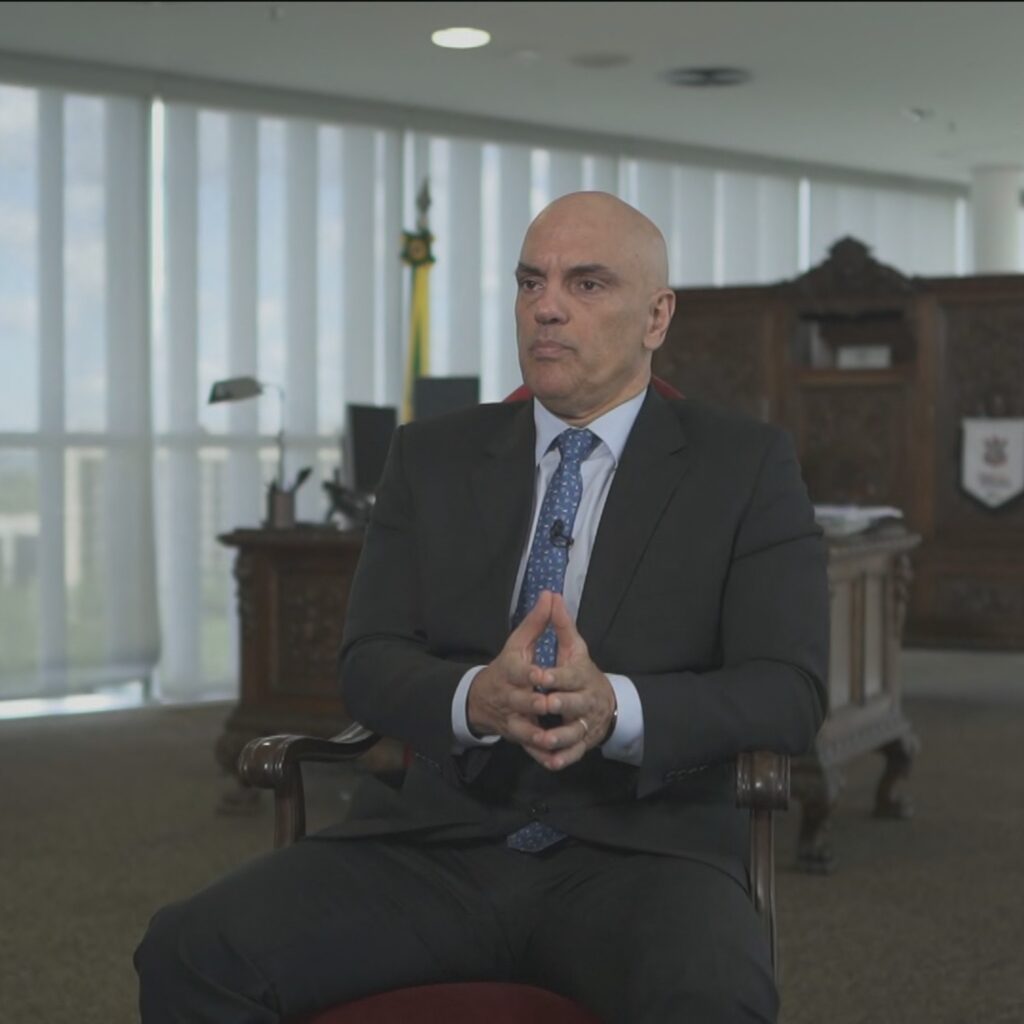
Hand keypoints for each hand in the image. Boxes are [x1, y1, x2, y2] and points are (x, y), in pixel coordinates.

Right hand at [466, 591, 554, 742]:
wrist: (481, 699)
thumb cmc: (506, 666)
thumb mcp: (518, 643)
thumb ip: (536, 622)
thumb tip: (550, 594)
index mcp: (509, 671)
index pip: (518, 672)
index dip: (530, 674)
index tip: (541, 674)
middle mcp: (509, 696)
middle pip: (521, 701)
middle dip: (535, 703)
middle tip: (550, 705)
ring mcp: (512, 719)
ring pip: (523, 729)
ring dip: (536, 734)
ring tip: (551, 737)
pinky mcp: (517, 736)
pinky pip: (528, 748)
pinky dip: (540, 755)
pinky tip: (554, 759)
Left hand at [523, 593, 617, 771]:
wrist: (604, 701)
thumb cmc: (580, 671)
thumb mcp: (572, 646)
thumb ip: (559, 623)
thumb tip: (551, 594)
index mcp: (582, 675)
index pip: (570, 675)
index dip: (555, 675)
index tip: (538, 674)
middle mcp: (586, 700)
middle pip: (575, 703)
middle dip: (560, 703)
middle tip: (543, 703)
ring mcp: (585, 723)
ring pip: (574, 731)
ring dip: (560, 736)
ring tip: (543, 739)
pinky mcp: (583, 741)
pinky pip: (574, 752)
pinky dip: (563, 758)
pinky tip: (550, 762)